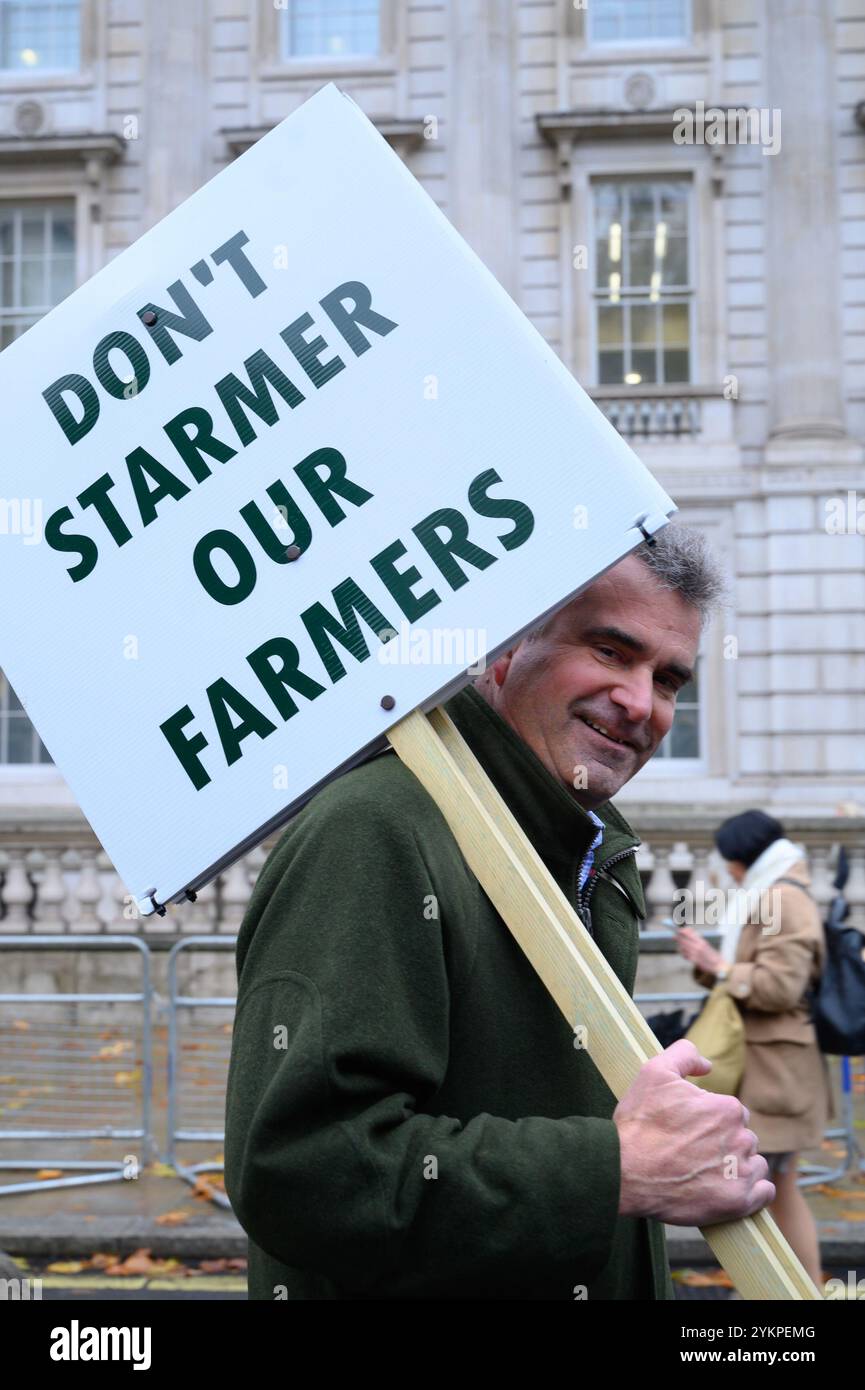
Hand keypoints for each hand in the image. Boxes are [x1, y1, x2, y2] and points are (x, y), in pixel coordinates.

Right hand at [614, 1039, 773, 1224]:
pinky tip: (728, 1188)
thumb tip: (708, 1065)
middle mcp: (741, 1139)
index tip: (690, 1131)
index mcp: (728, 1109)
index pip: (732, 1113)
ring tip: (706, 1173)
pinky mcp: (738, 1202)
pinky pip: (763, 1194)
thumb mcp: (654, 1072)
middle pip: (743, 1139)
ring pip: (753, 1164)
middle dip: (724, 1144)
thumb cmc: (639, 1123)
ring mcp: (741, 1173)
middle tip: (694, 1153)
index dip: (711, 1120)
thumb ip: (685, 1055)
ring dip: (737, 1167)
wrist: (624, 1171)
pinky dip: (751, 1192)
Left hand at [676, 925, 725, 975]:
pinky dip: (682, 953)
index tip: (678, 930)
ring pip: (682, 948)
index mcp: (701, 942)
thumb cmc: (711, 954)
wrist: (717, 965)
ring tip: (679, 944)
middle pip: (684, 940)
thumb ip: (696, 938)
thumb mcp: (705, 944)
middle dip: (678, 938)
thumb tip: (688, 930)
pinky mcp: (693, 961)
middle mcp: (698, 947)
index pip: (689, 934)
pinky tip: (683, 951)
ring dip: (679, 945)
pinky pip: (684, 955)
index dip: (682, 932)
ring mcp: (695, 954)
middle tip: (674, 936)